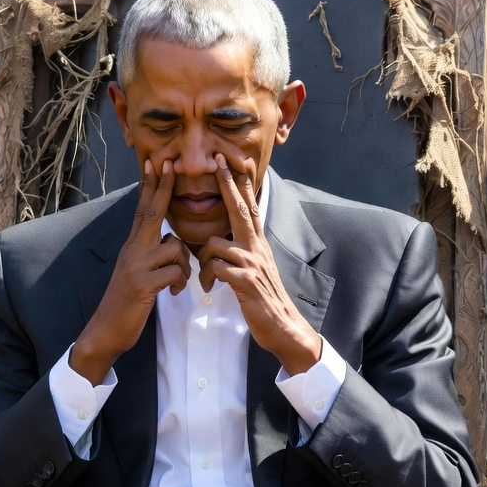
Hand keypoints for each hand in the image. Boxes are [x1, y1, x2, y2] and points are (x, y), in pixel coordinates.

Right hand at [70, 159, 190, 383]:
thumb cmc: (127, 303)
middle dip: (162, 187)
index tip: (155, 164)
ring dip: (184, 265)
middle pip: (151, 213)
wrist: (106, 331)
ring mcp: (137, 267)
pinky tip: (174, 293)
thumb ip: (152, 254)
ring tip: (177, 283)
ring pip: (175, 248)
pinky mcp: (144, 285)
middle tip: (169, 163)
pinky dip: (180, 282)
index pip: (142, 210)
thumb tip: (172, 243)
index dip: (150, 187)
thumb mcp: (138, 273)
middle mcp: (133, 251)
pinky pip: (175, 272)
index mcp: (132, 247)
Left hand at [198, 155, 321, 374]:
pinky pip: (217, 268)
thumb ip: (242, 252)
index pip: (248, 207)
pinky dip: (208, 276)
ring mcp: (252, 263)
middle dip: (227, 183)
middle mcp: (256, 248)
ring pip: (215, 244)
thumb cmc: (263, 299)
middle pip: (240, 208)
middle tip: (217, 159)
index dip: (241, 184)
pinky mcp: (245, 281)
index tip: (234, 160)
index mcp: (256, 243)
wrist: (283, 326)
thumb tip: (228, 241)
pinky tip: (209, 287)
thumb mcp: (254, 269)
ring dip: (203, 260)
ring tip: (205, 279)